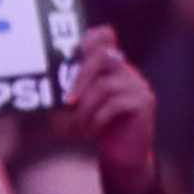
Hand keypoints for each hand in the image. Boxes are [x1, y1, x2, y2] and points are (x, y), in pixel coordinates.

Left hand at [65, 26, 156, 192]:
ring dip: (85, 109)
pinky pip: (114, 104)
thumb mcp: (81, 107)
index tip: (74, 51)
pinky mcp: (145, 103)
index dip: (91, 36)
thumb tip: (48, 89)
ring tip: (79, 127)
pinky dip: (96, 119)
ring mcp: (139, 86)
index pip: (106, 36)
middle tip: (67, 102)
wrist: (125, 156)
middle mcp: (128, 71)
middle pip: (104, 57)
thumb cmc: (99, 129)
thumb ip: (71, 93)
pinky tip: (91, 132)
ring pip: (105, 86)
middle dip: (80, 78)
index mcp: (111, 67)